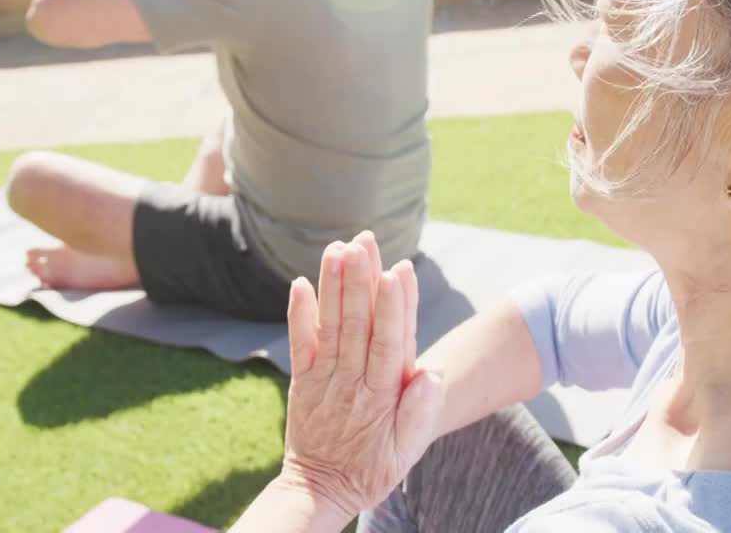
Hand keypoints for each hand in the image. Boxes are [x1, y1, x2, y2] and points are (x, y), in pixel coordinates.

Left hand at [280, 232, 443, 516]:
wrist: (322, 489)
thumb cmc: (373, 466)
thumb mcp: (408, 450)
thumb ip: (421, 412)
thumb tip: (431, 373)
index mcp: (383, 394)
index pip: (391, 341)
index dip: (394, 305)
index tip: (398, 270)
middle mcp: (352, 381)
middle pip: (359, 323)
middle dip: (361, 279)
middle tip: (364, 241)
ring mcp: (324, 379)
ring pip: (331, 325)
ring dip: (334, 284)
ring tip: (338, 248)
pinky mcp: (302, 381)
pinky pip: (299, 344)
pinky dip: (299, 314)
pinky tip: (300, 283)